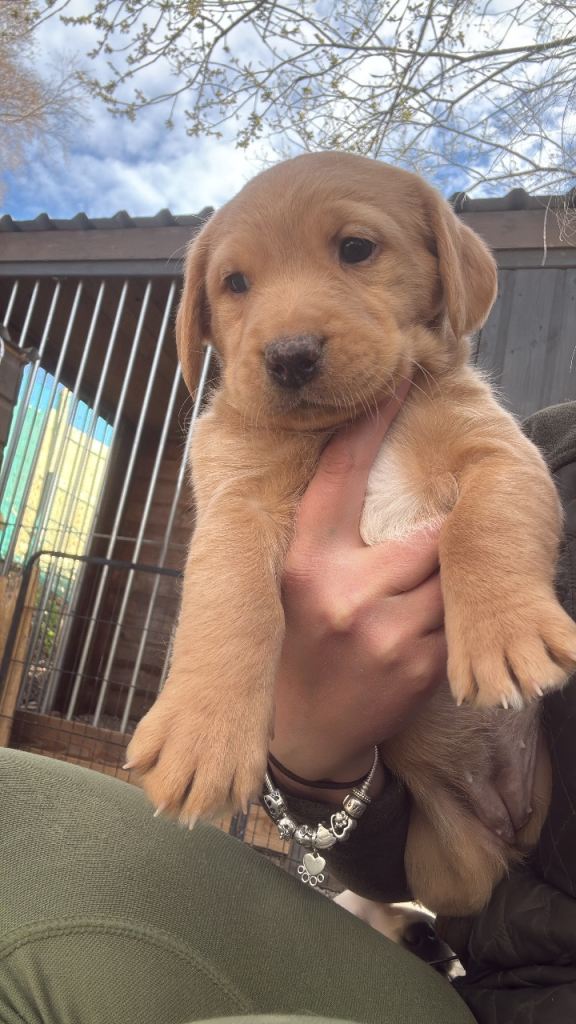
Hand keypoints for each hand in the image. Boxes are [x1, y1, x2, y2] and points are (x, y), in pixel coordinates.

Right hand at [271, 399, 446, 802]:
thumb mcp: (292, 584)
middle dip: (436, 535)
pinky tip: (420, 631)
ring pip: (449, 577)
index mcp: (303, 564)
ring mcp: (385, 634)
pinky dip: (450, 620)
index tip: (394, 384)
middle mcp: (342, 594)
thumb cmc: (295, 645)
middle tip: (436, 533)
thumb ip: (324, 535)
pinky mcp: (419, 668)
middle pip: (425, 533)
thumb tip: (353, 468)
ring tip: (418, 593)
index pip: (339, 478)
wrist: (301, 735)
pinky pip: (456, 622)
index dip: (368, 427)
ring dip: (446, 580)